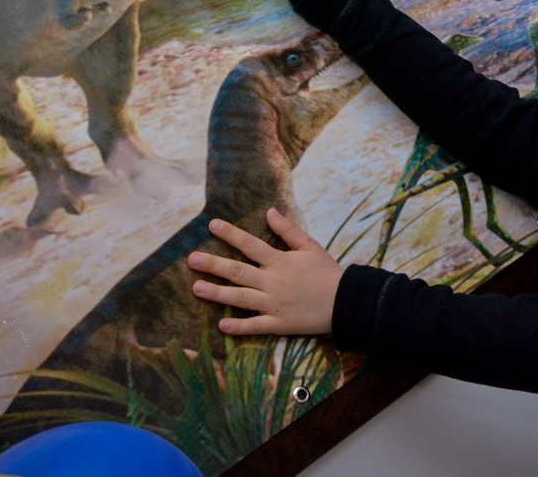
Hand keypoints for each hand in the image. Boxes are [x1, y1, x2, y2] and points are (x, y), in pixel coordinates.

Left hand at [190, 208, 344, 335]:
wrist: (345, 302)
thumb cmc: (327, 272)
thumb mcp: (310, 246)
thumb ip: (288, 230)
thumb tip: (270, 211)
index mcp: (280, 261)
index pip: (251, 245)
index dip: (231, 234)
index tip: (212, 225)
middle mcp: (273, 281)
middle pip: (239, 272)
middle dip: (214, 265)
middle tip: (192, 259)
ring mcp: (274, 304)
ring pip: (241, 298)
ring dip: (218, 294)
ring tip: (197, 289)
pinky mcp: (279, 324)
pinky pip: (256, 326)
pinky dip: (240, 327)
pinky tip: (222, 325)